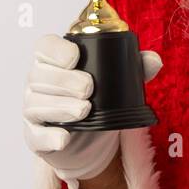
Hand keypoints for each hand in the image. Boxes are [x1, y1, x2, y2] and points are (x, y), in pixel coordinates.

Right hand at [23, 34, 162, 188]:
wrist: (90, 140)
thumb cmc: (98, 101)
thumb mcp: (117, 82)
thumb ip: (134, 69)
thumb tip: (154, 61)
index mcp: (54, 62)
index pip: (45, 48)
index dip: (56, 50)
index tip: (75, 57)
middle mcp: (38, 83)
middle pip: (39, 75)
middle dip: (64, 80)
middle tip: (89, 88)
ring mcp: (34, 110)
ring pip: (36, 104)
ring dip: (61, 106)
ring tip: (85, 110)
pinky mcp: (36, 136)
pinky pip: (37, 135)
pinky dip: (50, 136)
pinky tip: (64, 138)